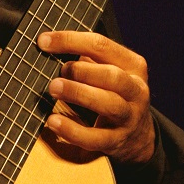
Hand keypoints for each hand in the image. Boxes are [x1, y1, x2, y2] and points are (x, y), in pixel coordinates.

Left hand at [38, 30, 155, 164]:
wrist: (139, 135)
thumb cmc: (114, 92)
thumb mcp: (110, 69)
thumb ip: (86, 58)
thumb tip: (48, 45)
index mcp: (132, 64)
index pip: (101, 45)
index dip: (70, 41)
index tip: (44, 41)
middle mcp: (135, 89)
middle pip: (111, 76)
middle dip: (81, 71)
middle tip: (58, 70)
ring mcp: (129, 117)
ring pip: (108, 104)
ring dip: (78, 94)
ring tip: (53, 87)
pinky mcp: (117, 141)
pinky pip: (95, 138)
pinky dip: (72, 130)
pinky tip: (53, 121)